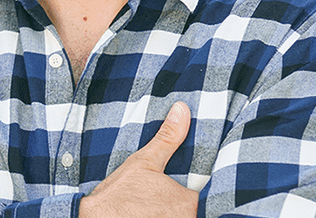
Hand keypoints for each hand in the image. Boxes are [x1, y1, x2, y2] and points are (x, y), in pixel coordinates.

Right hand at [81, 102, 198, 217]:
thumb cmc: (119, 193)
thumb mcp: (144, 161)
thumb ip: (168, 138)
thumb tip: (182, 110)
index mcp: (187, 201)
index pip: (196, 196)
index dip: (185, 192)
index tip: (171, 190)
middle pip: (189, 210)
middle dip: (177, 206)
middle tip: (157, 199)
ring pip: (179, 217)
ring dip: (169, 213)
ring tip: (150, 207)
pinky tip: (146, 214)